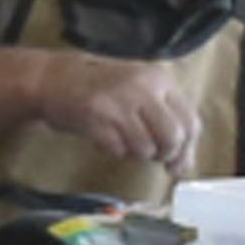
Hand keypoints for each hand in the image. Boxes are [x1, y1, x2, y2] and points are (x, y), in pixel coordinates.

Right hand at [23, 47, 201, 170]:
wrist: (54, 79)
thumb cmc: (101, 88)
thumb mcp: (140, 92)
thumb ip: (165, 122)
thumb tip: (184, 166)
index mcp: (160, 79)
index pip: (190, 121)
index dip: (187, 149)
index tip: (177, 164)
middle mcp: (143, 88)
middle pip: (172, 137)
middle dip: (164, 155)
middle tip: (152, 157)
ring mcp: (119, 102)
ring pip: (146, 147)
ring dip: (136, 154)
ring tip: (124, 142)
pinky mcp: (96, 118)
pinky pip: (118, 150)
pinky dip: (115, 151)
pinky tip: (106, 139)